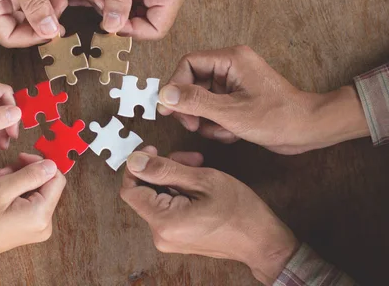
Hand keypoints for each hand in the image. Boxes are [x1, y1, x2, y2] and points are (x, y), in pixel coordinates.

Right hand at [0, 154, 65, 284]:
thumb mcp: (1, 189)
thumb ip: (30, 175)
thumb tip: (51, 164)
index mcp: (41, 214)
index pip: (56, 178)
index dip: (40, 163)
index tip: (20, 157)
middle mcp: (44, 224)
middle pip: (46, 184)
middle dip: (24, 172)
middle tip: (2, 170)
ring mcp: (36, 228)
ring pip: (36, 191)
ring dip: (17, 180)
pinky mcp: (28, 228)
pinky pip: (29, 201)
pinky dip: (15, 191)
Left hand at [120, 147, 297, 285]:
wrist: (263, 242)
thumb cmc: (240, 211)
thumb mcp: (202, 180)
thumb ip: (164, 170)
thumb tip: (134, 161)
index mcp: (164, 222)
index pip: (130, 190)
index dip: (138, 166)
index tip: (154, 150)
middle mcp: (161, 234)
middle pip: (146, 192)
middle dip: (163, 169)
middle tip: (188, 157)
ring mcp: (169, 238)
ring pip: (158, 197)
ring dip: (174, 178)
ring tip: (198, 166)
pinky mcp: (178, 237)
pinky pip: (168, 208)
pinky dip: (179, 191)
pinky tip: (198, 183)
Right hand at [157, 46, 369, 153]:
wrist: (309, 130)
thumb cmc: (278, 117)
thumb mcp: (230, 113)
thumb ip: (195, 102)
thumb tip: (165, 94)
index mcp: (231, 59)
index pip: (189, 63)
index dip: (175, 85)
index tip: (168, 108)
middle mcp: (231, 67)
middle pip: (192, 82)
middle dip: (191, 107)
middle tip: (192, 125)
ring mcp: (234, 84)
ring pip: (201, 99)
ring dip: (205, 120)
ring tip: (221, 131)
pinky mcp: (238, 99)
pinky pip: (214, 109)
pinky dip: (217, 124)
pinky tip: (232, 133)